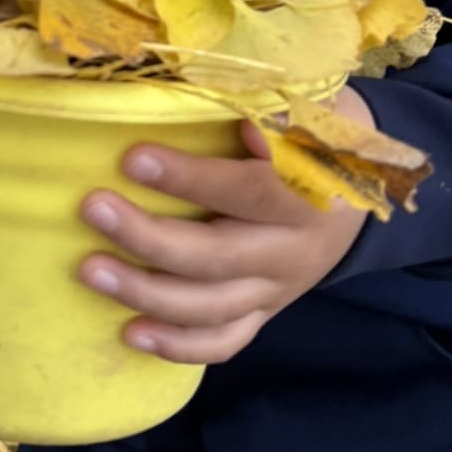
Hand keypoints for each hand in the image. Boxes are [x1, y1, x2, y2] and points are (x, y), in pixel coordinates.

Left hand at [78, 85, 373, 364]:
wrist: (360, 197)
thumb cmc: (320, 136)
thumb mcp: (315, 108)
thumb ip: (280, 107)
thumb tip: (238, 114)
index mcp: (308, 197)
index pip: (245, 192)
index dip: (190, 179)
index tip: (132, 158)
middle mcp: (292, 252)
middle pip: (217, 257)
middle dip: (148, 237)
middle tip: (92, 209)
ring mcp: (276, 289)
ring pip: (210, 306)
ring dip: (146, 292)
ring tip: (90, 270)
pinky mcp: (263, 313)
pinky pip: (223, 341)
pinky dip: (178, 345)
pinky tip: (130, 333)